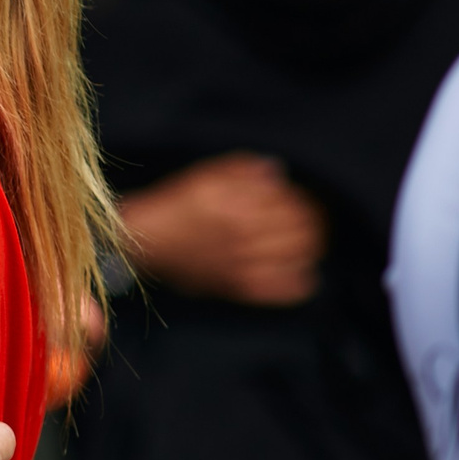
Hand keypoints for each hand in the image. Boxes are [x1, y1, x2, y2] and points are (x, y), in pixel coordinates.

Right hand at [120, 152, 326, 305]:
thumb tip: (278, 173)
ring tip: (308, 242)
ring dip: (310, 247)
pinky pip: (284, 290)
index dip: (303, 199)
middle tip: (311, 220)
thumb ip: (242, 170)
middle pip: (303, 229)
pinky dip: (301, 282)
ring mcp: (243, 264)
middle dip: (313, 222)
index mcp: (237, 204)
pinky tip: (303, 273)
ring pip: (300, 256)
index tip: (301, 198)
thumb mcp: (204, 176)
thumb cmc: (175, 206)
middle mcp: (244, 235)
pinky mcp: (240, 288)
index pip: (292, 202)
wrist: (145, 243)